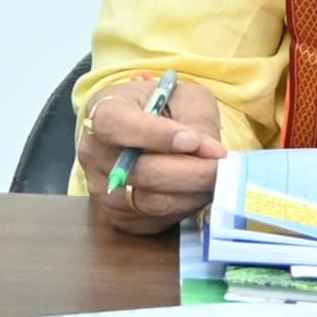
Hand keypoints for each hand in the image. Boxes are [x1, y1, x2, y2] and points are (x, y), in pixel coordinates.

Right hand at [79, 73, 227, 236]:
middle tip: (223, 166)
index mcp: (102, 111)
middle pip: (142, 172)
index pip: (117, 126)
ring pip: (153, 202)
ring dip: (193, 192)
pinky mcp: (119, 218)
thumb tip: (211, 153)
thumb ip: (195, 120)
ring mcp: (103, 191)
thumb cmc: (162, 108)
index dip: (157, 135)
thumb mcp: (182, 96)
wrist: (144, 131)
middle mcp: (93, 154)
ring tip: (216, 177)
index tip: (193, 140)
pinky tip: (199, 190)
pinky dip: (186, 207)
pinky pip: (157, 219)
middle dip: (192, 171)